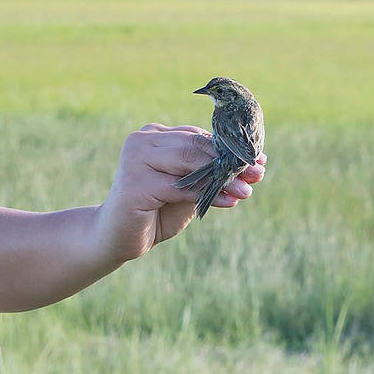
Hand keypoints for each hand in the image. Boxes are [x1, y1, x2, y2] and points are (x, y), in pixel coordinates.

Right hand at [94, 124, 265, 263]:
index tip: (259, 162)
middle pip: (195, 145)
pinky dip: (207, 195)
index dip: (230, 150)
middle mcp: (142, 141)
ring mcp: (135, 160)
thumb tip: (257, 164)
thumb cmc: (154, 212)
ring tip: (246, 191)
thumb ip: (212, 175)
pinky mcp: (135, 183)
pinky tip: (229, 202)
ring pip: (190, 162)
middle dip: (229, 162)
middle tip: (257, 175)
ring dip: (222, 178)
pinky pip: (180, 187)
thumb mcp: (187, 190)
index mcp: (153, 136)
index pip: (198, 136)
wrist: (115, 238)